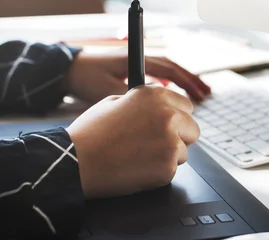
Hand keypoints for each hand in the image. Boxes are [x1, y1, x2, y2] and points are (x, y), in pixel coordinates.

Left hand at [64, 48, 210, 103]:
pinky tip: (173, 97)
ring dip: (182, 82)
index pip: (169, 69)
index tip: (200, 92)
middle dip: (191, 81)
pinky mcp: (130, 73)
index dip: (187, 80)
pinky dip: (169, 85)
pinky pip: (157, 77)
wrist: (65, 70)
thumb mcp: (108, 91)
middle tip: (206, 93)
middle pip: (172, 68)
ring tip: (198, 94)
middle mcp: (138, 60)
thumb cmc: (85, 78)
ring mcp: (135, 65)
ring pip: (166, 72)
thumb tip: (154, 112)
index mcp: (135, 61)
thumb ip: (132, 100)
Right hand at [67, 86, 199, 197]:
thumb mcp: (115, 101)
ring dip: (168, 156)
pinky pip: (173, 170)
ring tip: (140, 156)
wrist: (76, 161)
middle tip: (155, 145)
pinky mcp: (168, 165)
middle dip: (178, 137)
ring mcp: (170, 140)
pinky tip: (137, 168)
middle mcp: (168, 114)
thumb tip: (159, 105)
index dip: (176, 117)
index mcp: (156, 95)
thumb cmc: (91, 133)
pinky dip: (159, 173)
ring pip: (184, 150)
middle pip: (192, 128)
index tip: (168, 125)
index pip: (186, 106)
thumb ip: (143, 101)